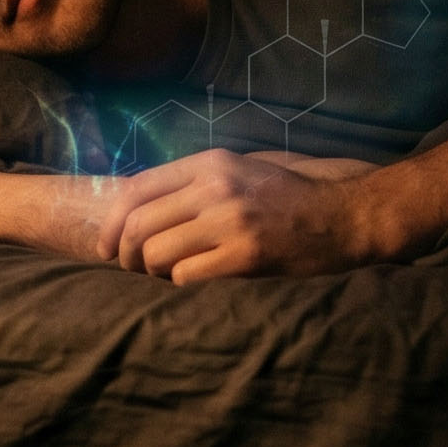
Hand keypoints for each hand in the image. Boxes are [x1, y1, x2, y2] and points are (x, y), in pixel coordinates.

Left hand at [113, 149, 385, 282]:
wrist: (342, 217)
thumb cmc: (288, 198)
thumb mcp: (240, 171)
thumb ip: (195, 182)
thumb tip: (139, 208)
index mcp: (211, 163)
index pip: (137, 188)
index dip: (111, 222)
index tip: (105, 247)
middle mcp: (215, 187)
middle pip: (139, 224)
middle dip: (126, 254)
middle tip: (133, 269)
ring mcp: (230, 220)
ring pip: (157, 252)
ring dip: (154, 271)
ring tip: (170, 273)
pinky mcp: (245, 255)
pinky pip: (185, 275)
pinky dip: (181, 282)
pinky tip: (198, 278)